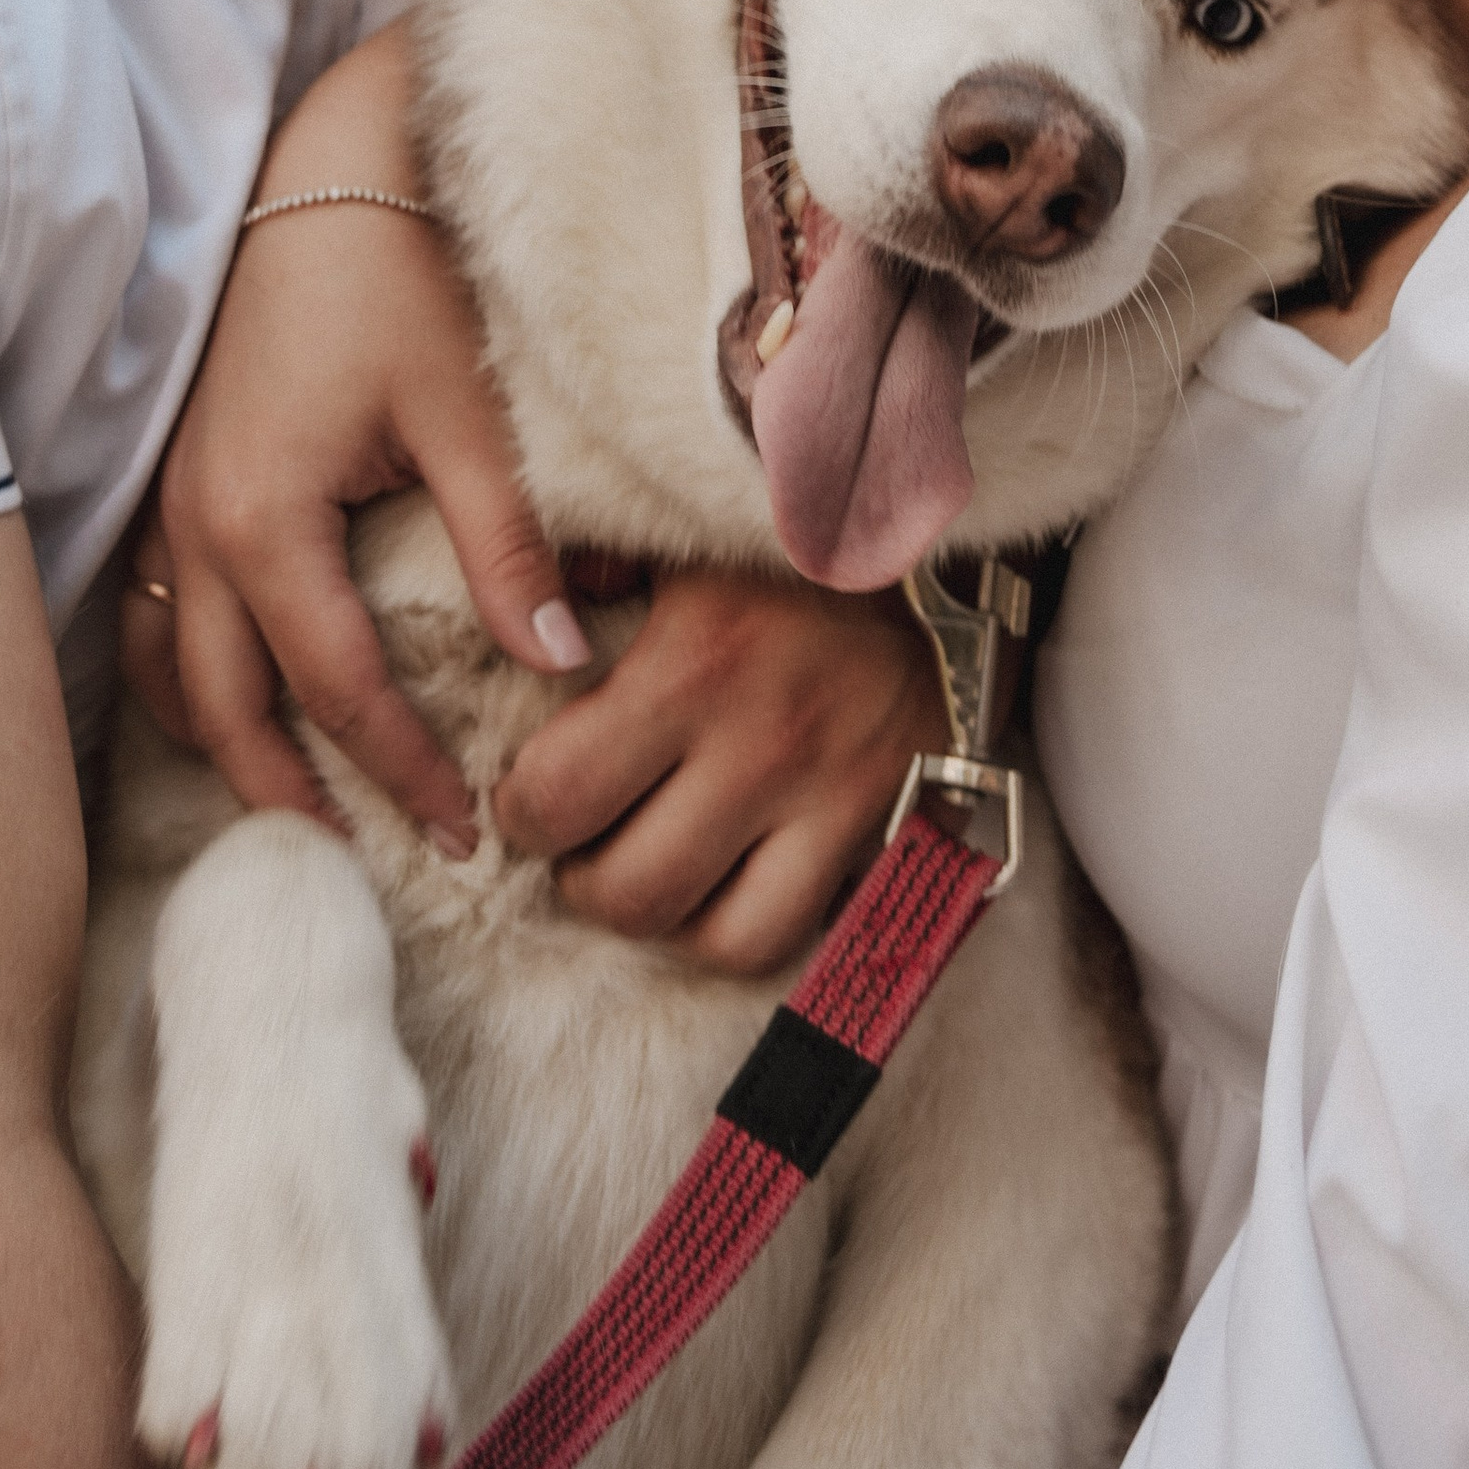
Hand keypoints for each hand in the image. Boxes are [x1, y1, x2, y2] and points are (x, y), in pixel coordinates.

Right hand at [129, 19, 583, 840]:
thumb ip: (509, 544)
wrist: (336, 161)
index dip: (400, 771)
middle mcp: (194, 524)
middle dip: (294, 793)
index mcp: (264, 520)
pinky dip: (199, 673)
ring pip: (170, 668)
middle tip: (376, 856)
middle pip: (224, 709)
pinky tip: (254, 694)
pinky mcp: (177, 471)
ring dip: (230, 742)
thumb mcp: (469, 414)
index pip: (335, 691)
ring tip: (304, 800)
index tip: (466, 834)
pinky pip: (161, 611)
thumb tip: (563, 663)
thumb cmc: (403, 273)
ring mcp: (171, 499)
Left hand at [492, 568, 949, 975]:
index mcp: (695, 662)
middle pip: (632, 893)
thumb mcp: (684, 529)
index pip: (559, 796)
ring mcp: (840, 796)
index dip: (521, 812)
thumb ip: (591, 565)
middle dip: (584, 882)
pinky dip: (764, 925)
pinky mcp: (901, 825)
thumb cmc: (791, 531)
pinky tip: (735, 881)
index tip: (527, 793)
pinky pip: (816, 932)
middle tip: (584, 842)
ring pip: (725, 940)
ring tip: (654, 871)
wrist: (947, 537)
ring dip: (672, 922)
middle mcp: (765, 745)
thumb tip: (522, 630)